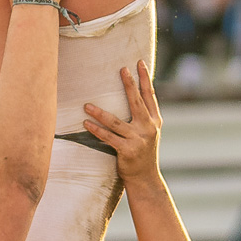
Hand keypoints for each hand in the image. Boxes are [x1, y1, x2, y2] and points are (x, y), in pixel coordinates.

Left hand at [85, 61, 160, 187]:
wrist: (145, 177)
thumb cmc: (143, 151)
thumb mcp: (149, 132)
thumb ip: (144, 115)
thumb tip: (134, 93)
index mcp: (155, 121)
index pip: (150, 95)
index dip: (145, 78)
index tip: (139, 62)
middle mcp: (148, 128)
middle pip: (136, 102)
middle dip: (129, 84)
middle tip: (122, 69)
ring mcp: (138, 139)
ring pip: (115, 121)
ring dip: (99, 113)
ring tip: (86, 105)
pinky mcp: (127, 150)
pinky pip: (108, 137)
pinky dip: (96, 130)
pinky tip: (86, 123)